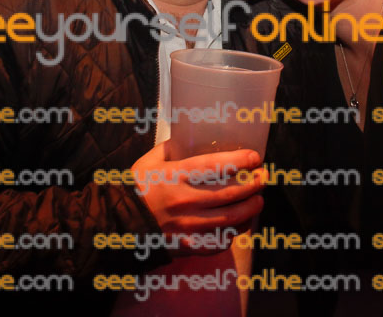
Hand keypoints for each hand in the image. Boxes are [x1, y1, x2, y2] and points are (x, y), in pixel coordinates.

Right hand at [131, 143, 266, 253]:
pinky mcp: (189, 246)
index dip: (240, 161)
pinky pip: (220, 240)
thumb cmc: (135, 189)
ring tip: (258, 200)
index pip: (216, 166)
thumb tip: (187, 135)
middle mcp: (186, 201)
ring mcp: (189, 226)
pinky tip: (241, 223)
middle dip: (254, 184)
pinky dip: (235, 232)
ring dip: (251, 208)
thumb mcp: (149, 162)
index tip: (255, 157)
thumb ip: (171, 148)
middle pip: (231, 193)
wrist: (118, 224)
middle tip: (264, 177)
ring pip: (231, 218)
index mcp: (176, 176)